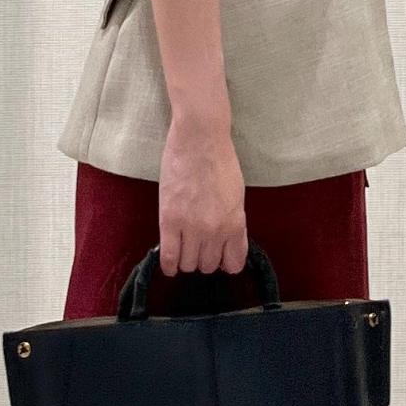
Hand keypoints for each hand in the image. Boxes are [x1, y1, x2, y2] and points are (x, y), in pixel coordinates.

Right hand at [158, 113, 248, 276]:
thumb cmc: (221, 162)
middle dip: (204, 258)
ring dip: (187, 260)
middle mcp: (215, 231)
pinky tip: (170, 264)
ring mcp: (191, 227)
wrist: (200, 140)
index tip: (218, 256)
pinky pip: (168, 256)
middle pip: (208, 265)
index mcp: (236, 224)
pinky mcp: (169, 221)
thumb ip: (234, 223)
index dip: (224, 262)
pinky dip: (169, 265)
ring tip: (183, 248)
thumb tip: (227, 244)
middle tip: (198, 247)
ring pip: (188, 264)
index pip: (233, 264)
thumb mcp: (237, 196)